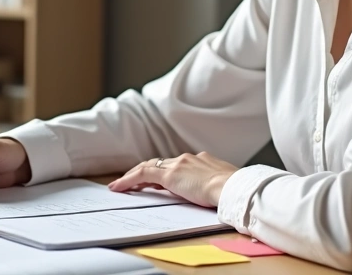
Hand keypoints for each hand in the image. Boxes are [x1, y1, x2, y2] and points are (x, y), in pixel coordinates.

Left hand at [107, 152, 238, 207]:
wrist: (232, 187)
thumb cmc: (234, 190)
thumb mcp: (223, 185)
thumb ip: (214, 184)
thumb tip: (212, 193)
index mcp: (202, 160)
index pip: (176, 164)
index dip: (164, 171)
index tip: (157, 180)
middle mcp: (187, 159)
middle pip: (160, 163)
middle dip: (144, 172)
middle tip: (131, 181)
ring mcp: (178, 164)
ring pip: (149, 167)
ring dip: (133, 176)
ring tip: (120, 185)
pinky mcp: (170, 175)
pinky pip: (143, 174)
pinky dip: (128, 180)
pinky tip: (118, 187)